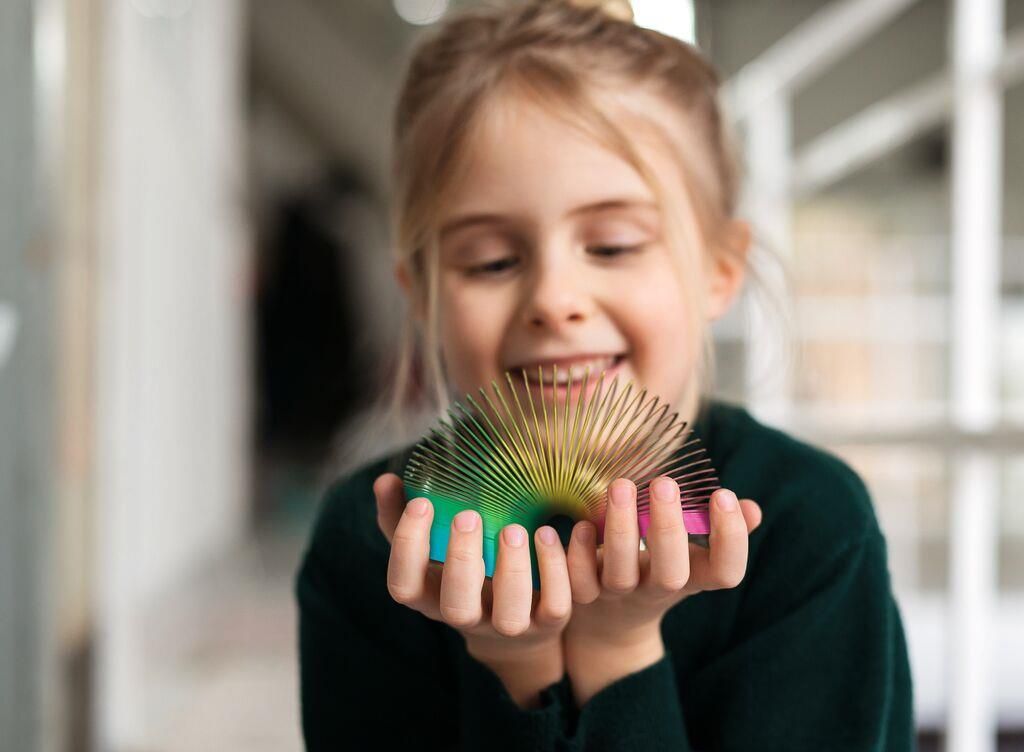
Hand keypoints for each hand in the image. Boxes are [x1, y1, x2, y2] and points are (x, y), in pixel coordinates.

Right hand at [373, 472, 572, 707]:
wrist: (517, 614)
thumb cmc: (464, 566)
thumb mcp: (431, 544)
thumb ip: (403, 515)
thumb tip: (386, 481)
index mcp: (431, 596)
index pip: (403, 586)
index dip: (407, 547)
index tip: (422, 503)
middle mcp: (467, 617)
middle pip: (456, 606)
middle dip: (461, 561)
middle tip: (469, 516)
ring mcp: (509, 625)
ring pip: (509, 615)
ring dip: (512, 571)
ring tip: (514, 528)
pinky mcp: (548, 621)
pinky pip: (555, 606)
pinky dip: (555, 571)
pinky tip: (548, 533)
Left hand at [562, 477, 761, 705]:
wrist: (612, 622)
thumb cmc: (661, 567)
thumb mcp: (694, 555)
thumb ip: (721, 531)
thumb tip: (752, 509)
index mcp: (693, 577)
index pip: (725, 572)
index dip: (730, 539)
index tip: (724, 495)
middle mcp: (658, 589)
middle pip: (670, 573)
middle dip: (668, 528)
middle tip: (665, 481)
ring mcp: (619, 596)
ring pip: (620, 574)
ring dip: (620, 528)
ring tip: (621, 484)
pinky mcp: (583, 597)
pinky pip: (579, 581)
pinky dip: (578, 553)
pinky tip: (582, 524)